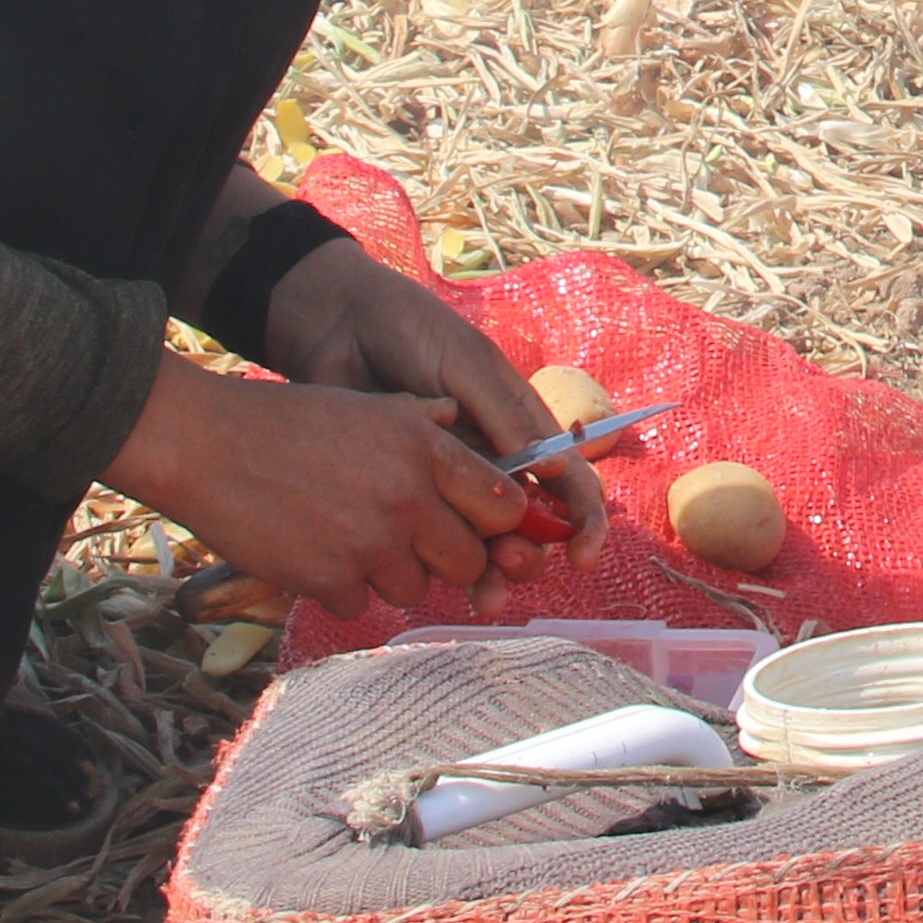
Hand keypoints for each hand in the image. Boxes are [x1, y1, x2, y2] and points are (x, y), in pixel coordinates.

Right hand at [107, 357, 556, 614]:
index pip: (503, 505)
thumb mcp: (365, 406)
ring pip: (416, 588)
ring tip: (352, 540)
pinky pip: (361, 605)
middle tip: (410, 541)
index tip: (480, 526)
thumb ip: (422, 420)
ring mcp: (370, 546)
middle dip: (447, 557)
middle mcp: (408, 499)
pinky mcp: (329, 582)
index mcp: (425, 450)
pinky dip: (342, 589)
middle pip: (468, 560)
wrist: (207, 447)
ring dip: (391, 574)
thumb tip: (459, 419)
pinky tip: (315, 554)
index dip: (497, 521)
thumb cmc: (286, 421)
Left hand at [263, 240, 609, 556]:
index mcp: (521, 427)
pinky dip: (438, 569)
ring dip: (492, 576)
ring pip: (482, 544)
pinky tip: (431, 582)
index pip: (568, 481)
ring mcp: (449, 482)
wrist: (338, 327)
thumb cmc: (412, 332)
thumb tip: (551, 469)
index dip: (584, 521)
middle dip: (531, 554)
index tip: (582, 552)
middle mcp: (493, 462)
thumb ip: (503, 414)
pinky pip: (428, 541)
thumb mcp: (465, 364)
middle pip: (529, 526)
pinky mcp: (405, 495)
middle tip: (509, 563)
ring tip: (484, 596)